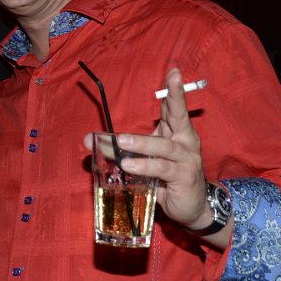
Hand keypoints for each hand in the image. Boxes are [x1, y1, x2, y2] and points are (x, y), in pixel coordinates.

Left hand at [82, 68, 208, 229]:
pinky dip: (145, 165)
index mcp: (177, 133)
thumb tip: (89, 139)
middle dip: (175, 97)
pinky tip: (130, 165)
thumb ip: (119, 148)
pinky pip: (162, 168)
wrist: (191, 208)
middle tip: (170, 80)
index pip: (173, 108)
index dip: (173, 90)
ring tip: (120, 142)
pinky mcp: (185, 177)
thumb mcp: (142, 160)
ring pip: (163, 146)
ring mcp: (188, 159)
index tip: (173, 71)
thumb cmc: (166, 179)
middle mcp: (186, 142)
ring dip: (141, 142)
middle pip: (179, 116)